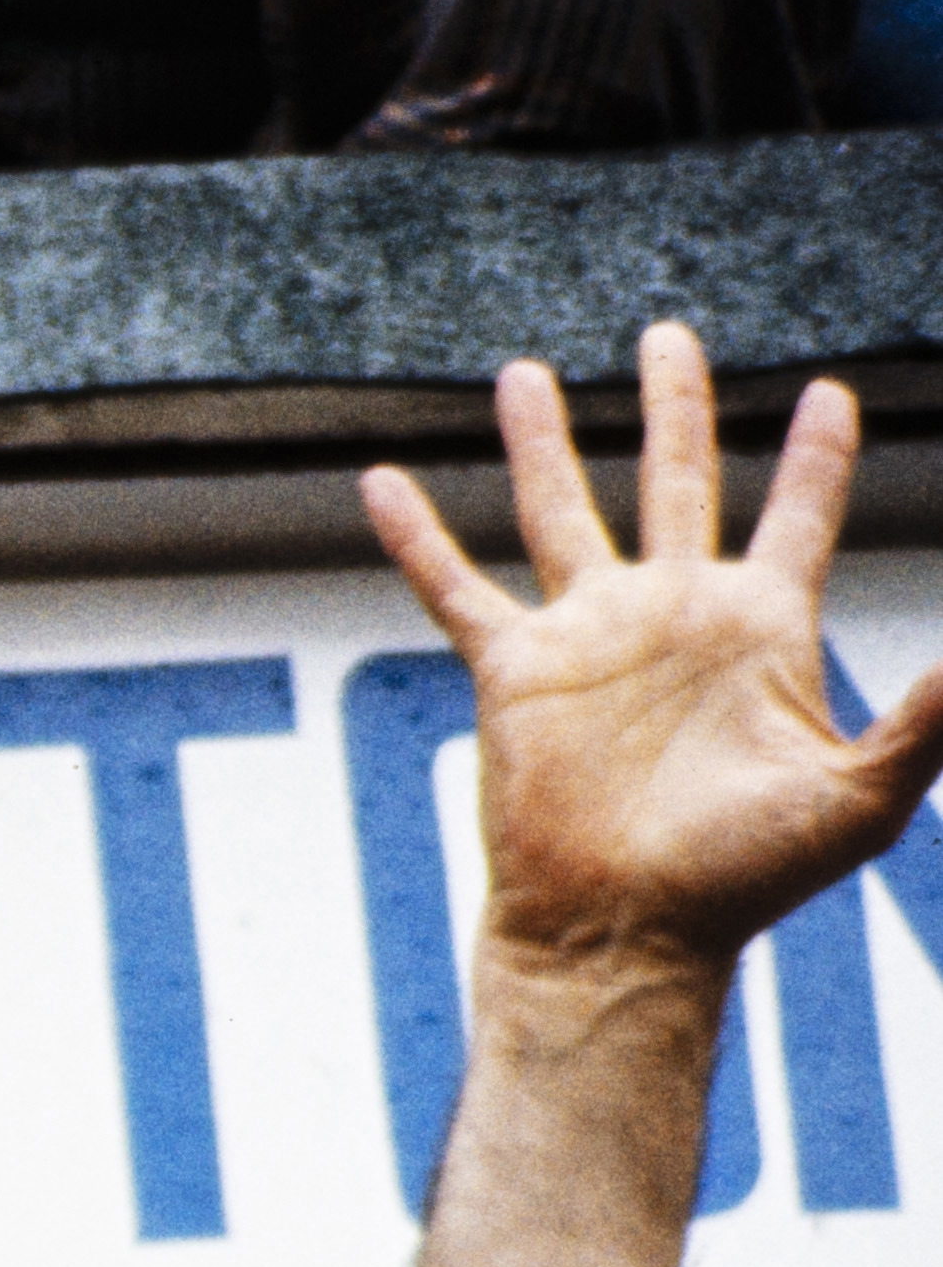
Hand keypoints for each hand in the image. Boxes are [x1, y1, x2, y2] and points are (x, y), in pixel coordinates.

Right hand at [365, 326, 942, 999]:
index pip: (797, 514)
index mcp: (761, 628)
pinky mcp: (515, 670)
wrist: (623, 932)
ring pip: (560, 510)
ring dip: (541, 440)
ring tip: (527, 372)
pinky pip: (455, 588)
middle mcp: (673, 614)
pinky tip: (379, 484)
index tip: (832, 394)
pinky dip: (414, 537)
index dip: (818, 454)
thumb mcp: (865, 793)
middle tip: (670, 334)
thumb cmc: (746, 881)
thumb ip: (930, 717)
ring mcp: (590, 636)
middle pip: (676, 478)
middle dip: (677, 404)